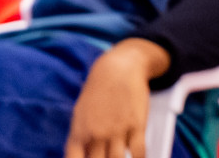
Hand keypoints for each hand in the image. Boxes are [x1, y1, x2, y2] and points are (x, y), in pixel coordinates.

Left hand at [64, 39, 168, 157]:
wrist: (118, 69)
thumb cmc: (98, 91)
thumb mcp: (81, 114)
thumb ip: (81, 139)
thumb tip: (84, 156)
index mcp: (79, 131)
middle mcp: (97, 133)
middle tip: (108, 156)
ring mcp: (117, 130)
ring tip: (119, 156)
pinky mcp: (137, 125)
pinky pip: (139, 152)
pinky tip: (137, 157)